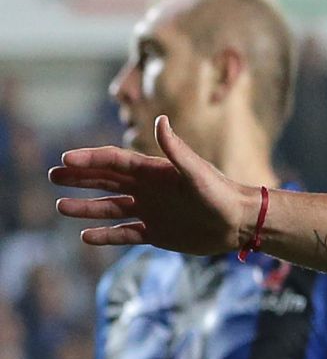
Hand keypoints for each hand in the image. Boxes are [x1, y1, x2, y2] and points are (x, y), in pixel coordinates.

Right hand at [48, 115, 251, 255]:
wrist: (241, 222)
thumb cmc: (222, 194)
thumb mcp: (197, 172)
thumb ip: (176, 150)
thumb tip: (160, 121)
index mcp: (153, 171)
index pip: (113, 161)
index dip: (89, 159)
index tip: (64, 160)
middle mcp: (148, 189)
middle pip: (106, 181)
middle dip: (79, 178)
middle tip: (52, 176)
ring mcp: (151, 211)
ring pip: (111, 208)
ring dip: (86, 207)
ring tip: (61, 206)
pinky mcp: (157, 233)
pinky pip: (126, 234)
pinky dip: (107, 235)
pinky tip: (85, 237)